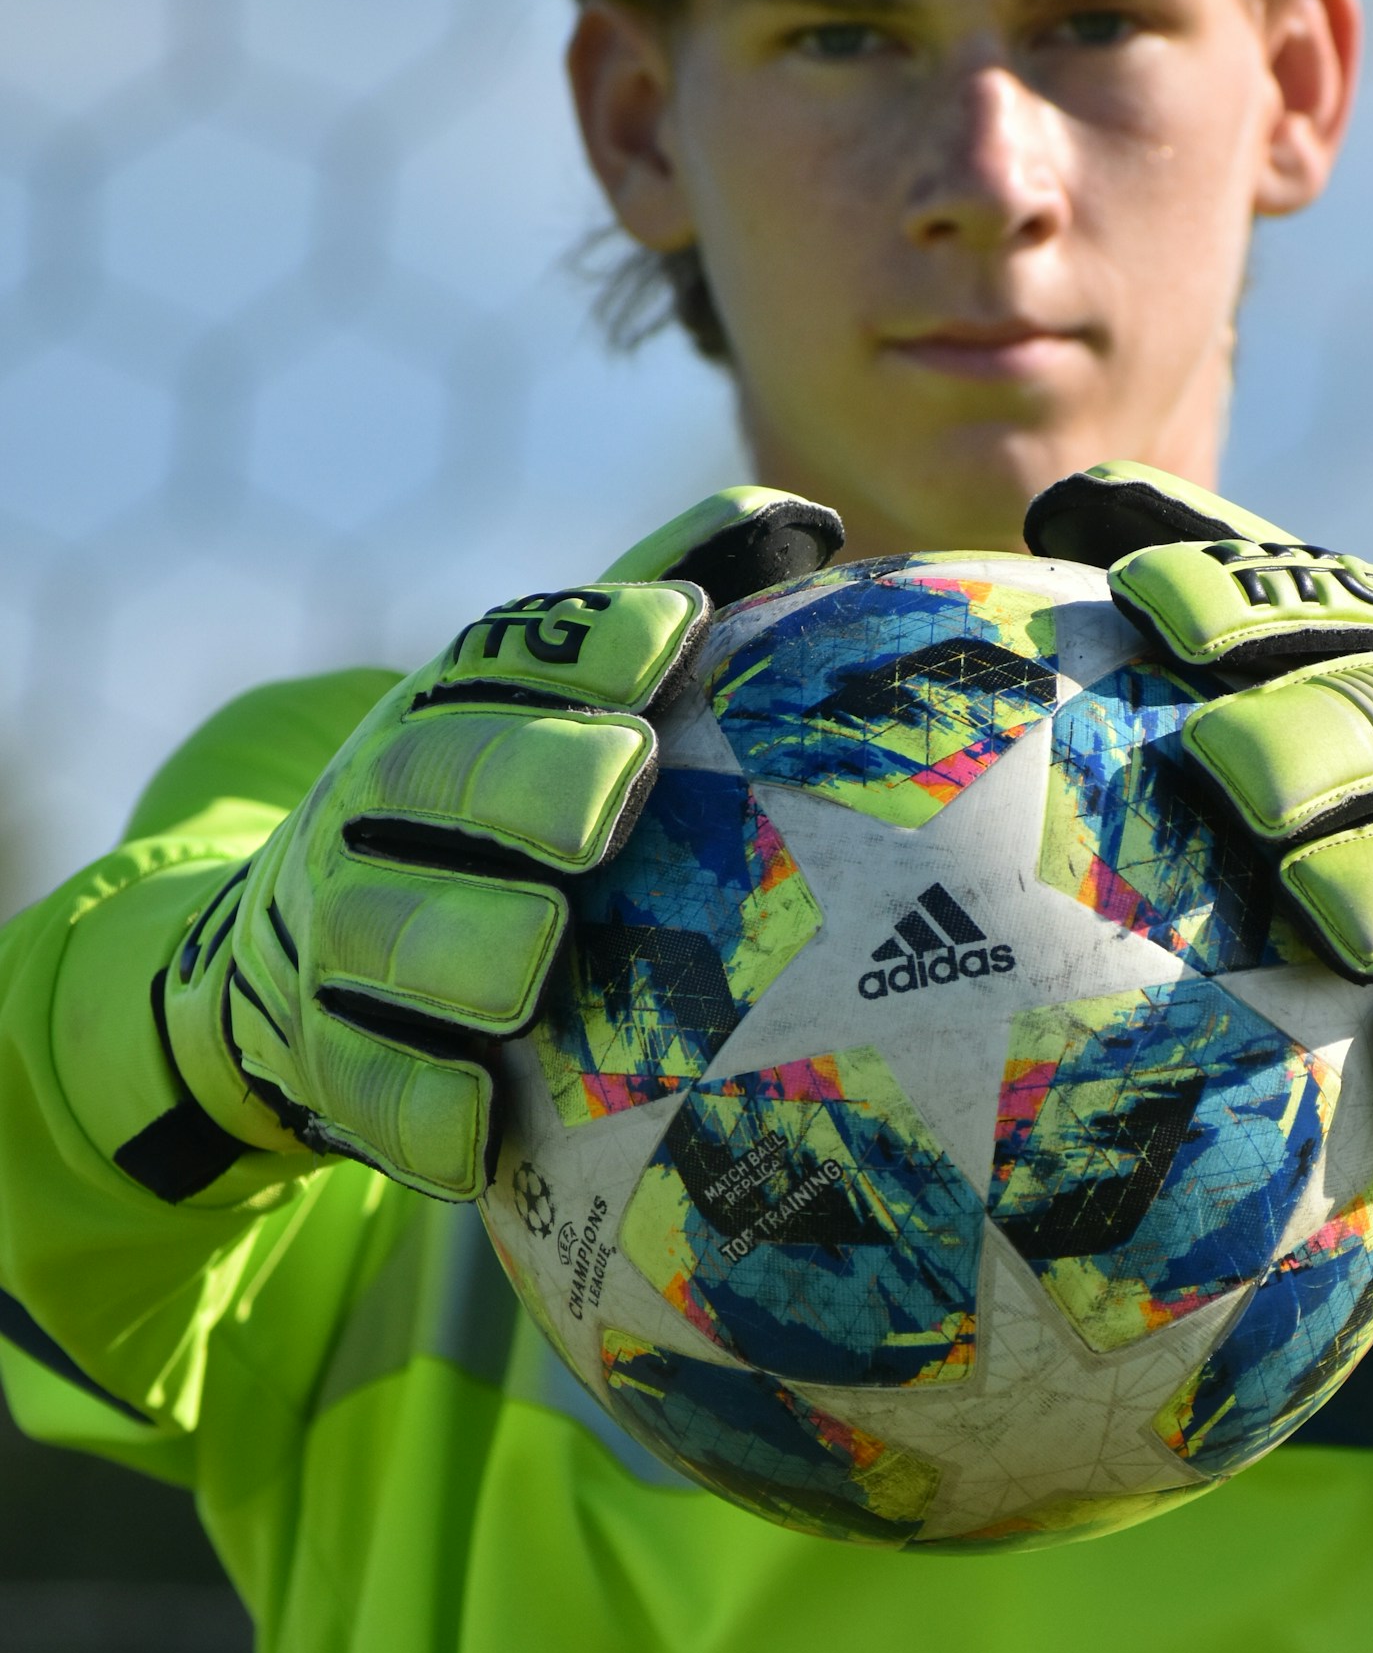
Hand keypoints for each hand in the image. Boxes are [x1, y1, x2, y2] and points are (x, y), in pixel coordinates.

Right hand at [160, 575, 705, 1199]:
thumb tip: (807, 529)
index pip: (507, 655)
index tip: (679, 634)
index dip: (589, 641)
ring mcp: (341, 931)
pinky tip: (482, 1123)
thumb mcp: (541, 709)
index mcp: (447, 711)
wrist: (286, 955)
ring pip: (390, 930)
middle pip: (440, 779)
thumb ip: (650, 624)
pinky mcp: (327, 1055)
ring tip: (536, 955)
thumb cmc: (481, 818)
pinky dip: (420, 1106)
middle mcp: (377, 807)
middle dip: (524, 776)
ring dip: (462, 941)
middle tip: (615, 793)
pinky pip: (368, 1085)